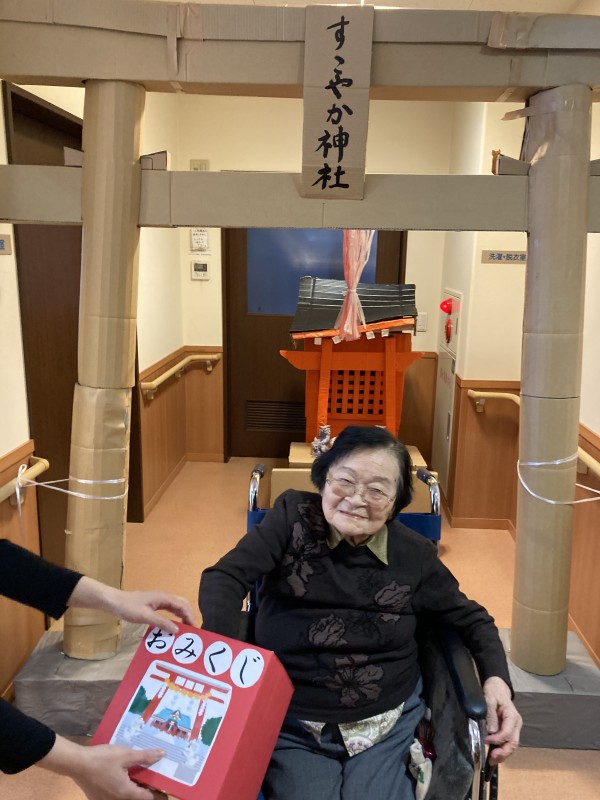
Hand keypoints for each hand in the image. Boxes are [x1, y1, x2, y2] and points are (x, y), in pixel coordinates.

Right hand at [39, 737, 164, 799]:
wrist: (76, 763)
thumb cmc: (102, 759)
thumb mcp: (125, 755)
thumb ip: (144, 756)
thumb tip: (161, 754)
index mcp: (126, 792)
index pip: (147, 798)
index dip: (157, 792)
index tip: (164, 785)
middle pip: (136, 798)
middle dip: (146, 790)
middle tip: (154, 778)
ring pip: (125, 797)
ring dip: (133, 788)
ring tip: (140, 775)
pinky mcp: (97, 797)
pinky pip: (114, 795)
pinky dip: (122, 788)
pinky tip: (123, 775)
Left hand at [106, 588, 195, 634]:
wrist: (115, 602)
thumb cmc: (129, 608)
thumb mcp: (146, 617)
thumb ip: (162, 623)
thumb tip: (177, 630)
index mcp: (164, 597)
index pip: (182, 605)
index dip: (189, 616)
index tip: (194, 628)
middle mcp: (164, 597)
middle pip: (182, 603)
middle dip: (189, 614)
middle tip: (192, 628)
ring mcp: (159, 600)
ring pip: (176, 606)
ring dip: (182, 615)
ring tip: (186, 627)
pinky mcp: (154, 604)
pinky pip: (169, 609)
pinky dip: (175, 616)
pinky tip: (174, 624)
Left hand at [482, 676, 521, 764]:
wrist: (497, 687)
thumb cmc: (493, 691)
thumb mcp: (489, 699)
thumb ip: (490, 715)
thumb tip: (491, 732)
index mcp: (512, 716)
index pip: (508, 733)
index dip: (497, 740)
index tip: (486, 741)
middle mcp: (516, 724)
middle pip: (513, 743)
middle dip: (503, 753)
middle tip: (491, 760)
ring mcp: (513, 728)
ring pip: (511, 745)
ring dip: (502, 754)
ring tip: (492, 761)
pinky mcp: (509, 730)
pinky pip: (507, 742)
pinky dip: (501, 750)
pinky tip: (493, 754)